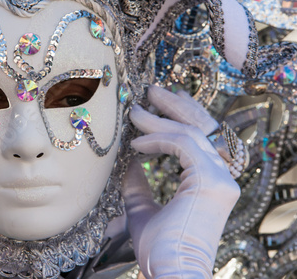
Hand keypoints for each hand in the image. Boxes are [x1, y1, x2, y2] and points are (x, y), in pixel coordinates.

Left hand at [123, 86, 239, 277]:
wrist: (169, 272)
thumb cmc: (158, 250)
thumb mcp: (141, 209)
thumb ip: (138, 185)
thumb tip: (129, 161)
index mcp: (209, 183)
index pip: (199, 139)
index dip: (179, 118)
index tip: (157, 105)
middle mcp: (221, 177)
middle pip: (201, 128)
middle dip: (175, 106)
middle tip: (151, 91)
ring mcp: (220, 178)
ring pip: (192, 132)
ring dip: (161, 117)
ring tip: (135, 111)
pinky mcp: (211, 181)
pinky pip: (182, 145)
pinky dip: (158, 138)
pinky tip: (137, 143)